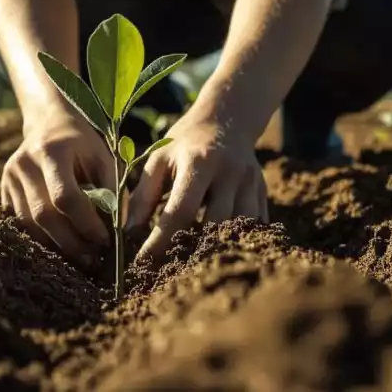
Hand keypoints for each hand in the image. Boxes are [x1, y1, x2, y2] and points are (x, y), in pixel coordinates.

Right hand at [1, 114, 113, 268]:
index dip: (86, 224)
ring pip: (29, 226)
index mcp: (52, 151)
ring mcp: (9, 179)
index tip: (105, 241)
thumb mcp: (104, 158)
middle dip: (71, 243)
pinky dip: (42, 241)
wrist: (48, 125)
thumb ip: (113, 190)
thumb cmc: (83, 145)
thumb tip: (121, 230)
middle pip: (43, 216)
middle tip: (94, 260)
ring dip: (56, 247)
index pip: (65, 196)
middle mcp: (24, 164)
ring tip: (81, 259)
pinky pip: (20, 226)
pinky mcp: (3, 193)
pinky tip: (62, 248)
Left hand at [126, 108, 268, 264]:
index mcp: (199, 162)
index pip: (180, 211)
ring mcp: (251, 183)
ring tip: (193, 268)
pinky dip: (238, 242)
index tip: (143, 264)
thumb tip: (128, 234)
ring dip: (218, 249)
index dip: (161, 241)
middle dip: (193, 250)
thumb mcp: (159, 159)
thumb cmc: (185, 142)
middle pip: (216, 223)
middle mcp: (230, 172)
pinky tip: (218, 254)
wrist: (227, 118)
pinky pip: (255, 226)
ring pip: (241, 228)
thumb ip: (144, 195)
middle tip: (169, 273)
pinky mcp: (264, 192)